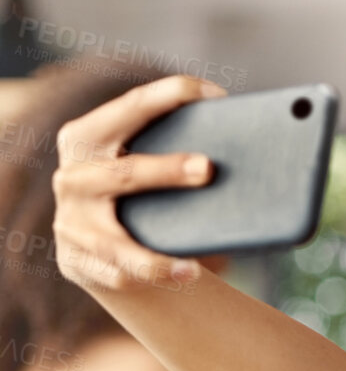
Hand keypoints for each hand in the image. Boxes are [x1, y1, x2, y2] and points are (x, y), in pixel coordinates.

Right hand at [51, 75, 226, 290]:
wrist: (100, 249)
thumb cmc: (138, 195)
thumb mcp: (142, 166)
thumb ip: (172, 150)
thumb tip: (249, 148)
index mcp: (85, 137)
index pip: (129, 106)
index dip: (171, 95)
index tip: (216, 96)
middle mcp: (72, 177)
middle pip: (122, 173)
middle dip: (165, 171)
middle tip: (208, 169)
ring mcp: (71, 223)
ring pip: (114, 241)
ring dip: (154, 254)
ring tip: (195, 265)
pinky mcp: (79, 262)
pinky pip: (119, 274)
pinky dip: (154, 275)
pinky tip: (185, 275)